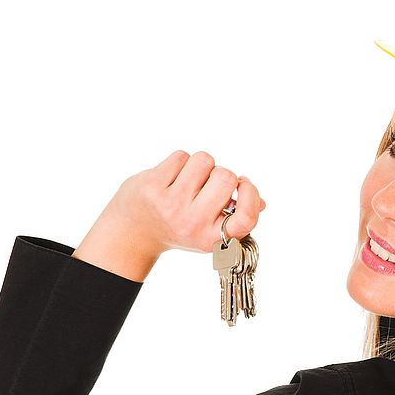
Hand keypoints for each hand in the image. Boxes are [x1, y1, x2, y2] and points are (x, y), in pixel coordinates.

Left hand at [105, 150, 266, 254]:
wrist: (133, 231)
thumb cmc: (178, 227)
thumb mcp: (208, 231)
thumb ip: (235, 217)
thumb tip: (261, 202)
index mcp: (211, 237)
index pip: (246, 218)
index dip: (251, 196)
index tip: (244, 187)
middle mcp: (192, 223)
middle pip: (226, 177)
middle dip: (222, 173)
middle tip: (210, 183)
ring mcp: (171, 204)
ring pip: (205, 161)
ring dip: (201, 165)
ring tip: (189, 179)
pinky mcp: (153, 186)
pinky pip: (182, 156)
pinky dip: (181, 162)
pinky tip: (171, 176)